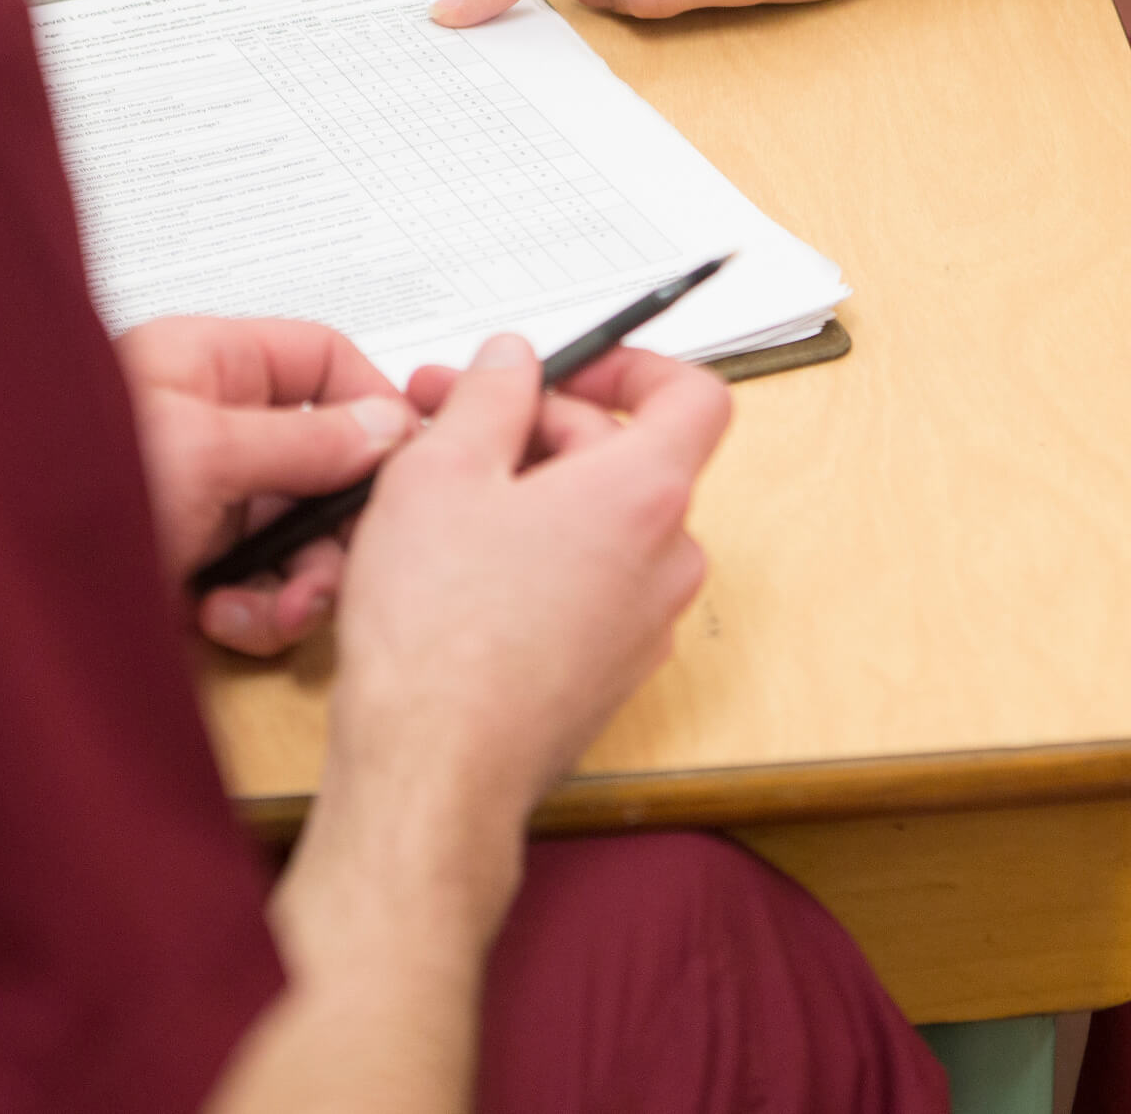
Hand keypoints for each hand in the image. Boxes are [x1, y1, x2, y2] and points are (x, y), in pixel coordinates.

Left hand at [113, 317, 409, 654]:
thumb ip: (304, 441)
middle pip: (323, 461)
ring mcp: (199, 499)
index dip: (373, 405)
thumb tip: (387, 429)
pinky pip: (259, 584)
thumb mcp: (201, 453)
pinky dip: (255, 611)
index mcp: (204, 365)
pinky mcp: (188, 564)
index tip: (406, 461)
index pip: (322, 359)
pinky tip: (222, 619)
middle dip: (333, 526)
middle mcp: (206, 426)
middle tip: (333, 565)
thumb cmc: (57, 487)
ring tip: (265, 609)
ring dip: (298, 582)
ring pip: (297, 534)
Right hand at [321, 336, 731, 822]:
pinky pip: (591, 585)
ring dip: (535, 495)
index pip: (694, 395)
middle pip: (630, 458)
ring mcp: (646, 621)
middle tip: (451, 421)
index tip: (574, 367)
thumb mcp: (440, 472)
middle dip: (542, 429)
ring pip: (605, 524)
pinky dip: (541, 559)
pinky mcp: (614, 667)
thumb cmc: (439, 637)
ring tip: (443, 498)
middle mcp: (667, 559)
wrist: (436, 768)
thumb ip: (488, 396)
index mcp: (644, 493)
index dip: (635, 366)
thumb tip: (511, 362)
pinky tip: (462, 570)